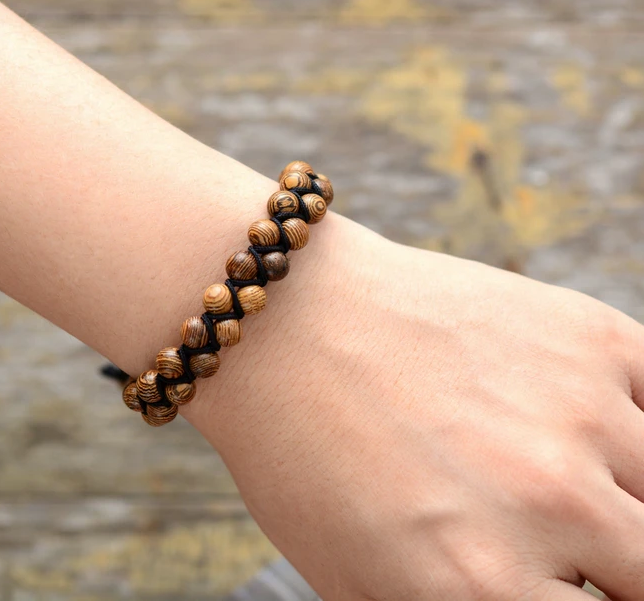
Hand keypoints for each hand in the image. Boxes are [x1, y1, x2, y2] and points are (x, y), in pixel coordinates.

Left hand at [184, 214, 643, 600]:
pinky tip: (595, 430)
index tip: (558, 580)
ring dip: (624, 505)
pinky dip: (637, 429)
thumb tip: (531, 598)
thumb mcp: (356, 578)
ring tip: (556, 480)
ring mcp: (578, 410)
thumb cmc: (304, 455)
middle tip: (563, 544)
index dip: (570, 597)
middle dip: (610, 569)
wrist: (289, 324)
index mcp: (480, 588)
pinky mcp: (588, 337)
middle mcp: (547, 503)